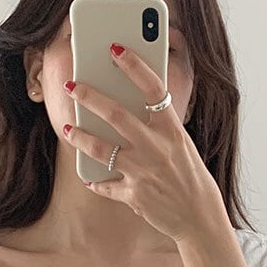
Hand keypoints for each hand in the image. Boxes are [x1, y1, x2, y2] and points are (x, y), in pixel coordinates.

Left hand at [62, 42, 227, 243]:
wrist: (199, 217)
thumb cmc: (190, 177)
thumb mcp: (181, 145)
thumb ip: (159, 127)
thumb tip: (133, 107)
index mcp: (172, 130)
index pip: (153, 88)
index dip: (134, 66)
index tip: (116, 48)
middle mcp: (157, 147)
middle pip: (116, 114)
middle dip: (90, 96)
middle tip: (72, 85)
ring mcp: (143, 172)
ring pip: (101, 148)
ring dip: (80, 136)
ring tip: (67, 128)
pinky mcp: (133, 195)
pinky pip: (105, 185)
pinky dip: (96, 181)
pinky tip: (89, 178)